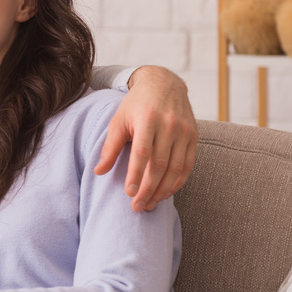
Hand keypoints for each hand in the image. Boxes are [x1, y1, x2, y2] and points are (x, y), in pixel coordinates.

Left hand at [95, 65, 197, 212]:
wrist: (164, 84)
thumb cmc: (135, 105)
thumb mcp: (118, 120)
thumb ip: (110, 147)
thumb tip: (98, 172)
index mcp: (147, 120)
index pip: (143, 153)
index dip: (136, 175)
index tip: (129, 194)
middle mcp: (169, 125)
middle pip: (160, 165)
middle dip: (148, 189)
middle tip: (137, 207)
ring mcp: (184, 131)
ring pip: (175, 168)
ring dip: (163, 190)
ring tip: (149, 204)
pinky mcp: (194, 137)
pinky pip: (188, 165)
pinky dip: (178, 182)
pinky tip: (166, 193)